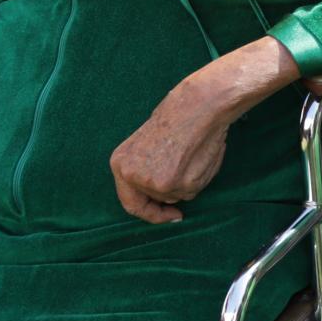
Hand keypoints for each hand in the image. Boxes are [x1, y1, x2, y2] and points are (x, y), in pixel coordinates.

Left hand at [110, 77, 236, 223]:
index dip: (150, 212)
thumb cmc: (177, 118)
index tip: (167, 215)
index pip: (131, 203)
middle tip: (188, 180)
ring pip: (177, 195)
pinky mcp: (179, 184)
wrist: (199, 105)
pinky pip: (193, 191)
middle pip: (157, 198)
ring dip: (188, 181)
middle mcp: (134, 177)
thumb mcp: (146, 146)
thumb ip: (145, 170)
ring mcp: (157, 183)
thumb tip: (160, 195)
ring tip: (193, 154)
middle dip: (173, 191)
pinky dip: (200, 177)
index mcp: (120, 165)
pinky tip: (200, 155)